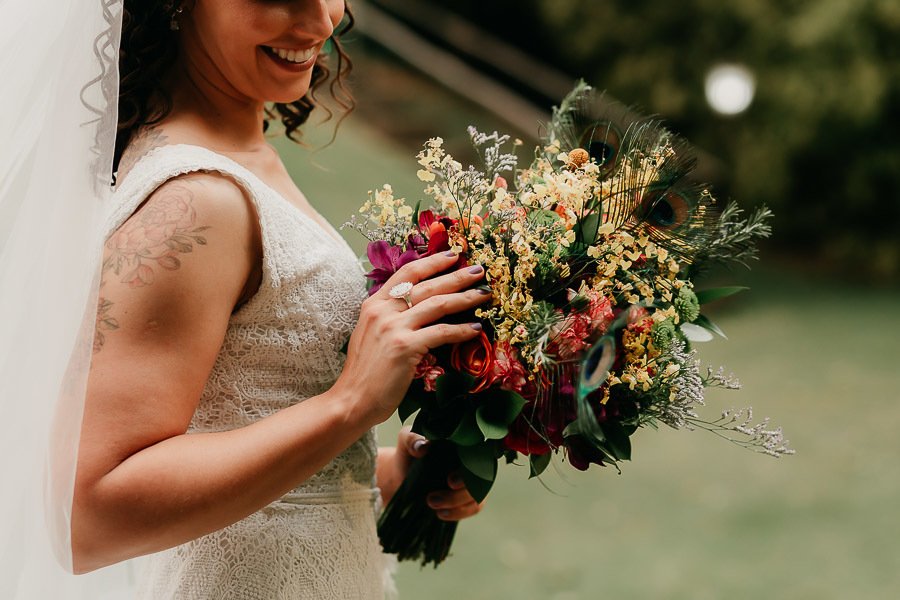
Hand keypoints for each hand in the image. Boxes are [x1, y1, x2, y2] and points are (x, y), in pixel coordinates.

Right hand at [332, 252, 490, 425]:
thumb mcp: (372, 335)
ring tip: (484, 295)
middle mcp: (382, 311)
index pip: (407, 273)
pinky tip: (476, 329)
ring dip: (465, 298)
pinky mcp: (404, 347)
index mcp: (374, 304)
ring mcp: (393, 328)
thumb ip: (391, 317)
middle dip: (457, 276)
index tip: (453, 255)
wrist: (351, 400)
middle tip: (479, 270)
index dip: (432, 261)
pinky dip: (462, 330)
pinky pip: (441, 333)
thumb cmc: (365, 373)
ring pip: (437, 304)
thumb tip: (418, 307)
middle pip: (427, 285)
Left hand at [395, 428, 485, 521]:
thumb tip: (422, 447)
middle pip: (479, 482)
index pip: (476, 457)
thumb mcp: (405, 440)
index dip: (468, 472)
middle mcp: (473, 462)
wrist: (404, 471)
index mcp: (463, 444)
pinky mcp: (468, 496)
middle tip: (431, 500)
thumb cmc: (409, 452)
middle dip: (458, 495)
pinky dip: (460, 513)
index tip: (450, 482)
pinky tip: (441, 514)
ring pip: (478, 497)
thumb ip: (411, 439)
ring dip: (458, 507)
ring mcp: (473, 481)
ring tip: (433, 508)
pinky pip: (474, 507)